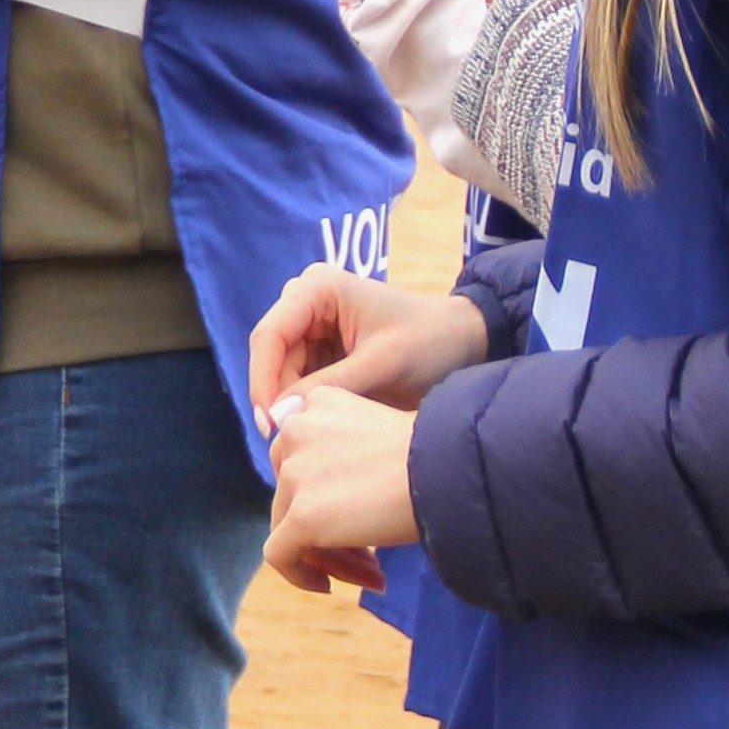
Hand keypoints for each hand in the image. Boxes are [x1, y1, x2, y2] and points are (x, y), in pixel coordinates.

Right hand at [249, 261, 484, 419]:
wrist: (466, 342)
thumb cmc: (430, 342)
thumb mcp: (381, 364)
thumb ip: (330, 386)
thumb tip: (278, 418)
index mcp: (318, 289)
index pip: (270, 335)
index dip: (262, 379)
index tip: (269, 423)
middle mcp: (308, 301)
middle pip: (273, 354)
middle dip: (276, 395)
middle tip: (285, 439)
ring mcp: (315, 325)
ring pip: (283, 370)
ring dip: (290, 402)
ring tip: (303, 436)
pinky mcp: (325, 348)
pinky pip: (301, 378)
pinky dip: (305, 401)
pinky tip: (315, 425)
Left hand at [264, 385, 426, 598]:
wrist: (449, 470)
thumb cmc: (437, 455)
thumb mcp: (381, 434)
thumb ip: (345, 453)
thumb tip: (330, 502)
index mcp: (318, 401)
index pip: (302, 456)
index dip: (329, 492)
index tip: (367, 516)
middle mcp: (295, 430)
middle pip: (293, 493)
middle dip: (330, 528)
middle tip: (371, 555)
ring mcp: (295, 473)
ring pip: (289, 526)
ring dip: (330, 554)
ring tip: (372, 575)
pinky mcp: (301, 516)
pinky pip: (280, 556)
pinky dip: (300, 575)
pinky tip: (329, 587)